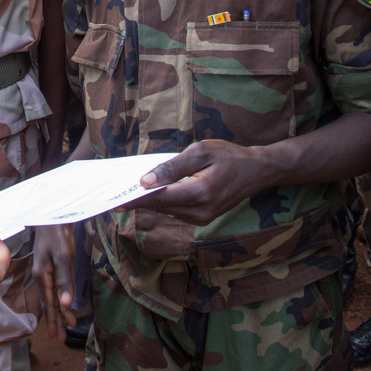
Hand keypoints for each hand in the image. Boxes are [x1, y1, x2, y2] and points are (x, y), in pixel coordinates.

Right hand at [32, 225, 77, 336]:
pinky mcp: (49, 265)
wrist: (51, 214)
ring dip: (56, 312)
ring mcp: (44, 270)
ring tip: (62, 326)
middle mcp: (40, 275)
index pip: (49, 303)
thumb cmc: (57, 233)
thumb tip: (65, 304)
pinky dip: (56, 299)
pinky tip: (59, 302)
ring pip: (50, 296)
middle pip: (48, 302)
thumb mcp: (63, 256)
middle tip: (59, 339)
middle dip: (54, 321)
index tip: (58, 336)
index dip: (55, 319)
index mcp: (42, 275)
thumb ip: (64, 281)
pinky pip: (52, 288)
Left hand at [127, 140, 268, 226]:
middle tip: (116, 190)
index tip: (114, 201)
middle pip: (160, 206)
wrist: (256, 171)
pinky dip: (164, 200)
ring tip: (130, 187)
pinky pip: (176, 210)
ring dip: (151, 199)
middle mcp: (200, 211)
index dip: (134, 200)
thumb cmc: (228, 155)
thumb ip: (172, 167)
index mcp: (199, 193)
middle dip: (139, 198)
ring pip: (167, 209)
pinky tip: (154, 189)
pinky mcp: (203, 218)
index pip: (158, 199)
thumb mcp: (200, 152)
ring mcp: (203, 218)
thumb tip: (145, 181)